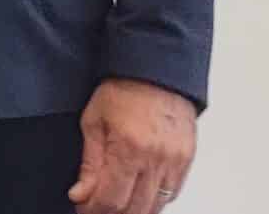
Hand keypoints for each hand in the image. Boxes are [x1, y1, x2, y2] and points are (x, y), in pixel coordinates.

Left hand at [67, 77, 196, 213]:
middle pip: (134, 209)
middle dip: (111, 213)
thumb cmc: (124, 88)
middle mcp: (156, 158)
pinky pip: (173, 193)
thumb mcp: (94, 121)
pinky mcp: (187, 159)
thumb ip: (89, 163)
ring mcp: (175, 161)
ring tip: (117, 201)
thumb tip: (81, 194)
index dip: (93, 210)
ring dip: (134, 210)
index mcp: (129, 148)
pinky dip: (155, 200)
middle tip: (97, 206)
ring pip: (155, 206)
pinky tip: (140, 193)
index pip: (111, 200)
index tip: (83, 207)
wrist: (156, 69)